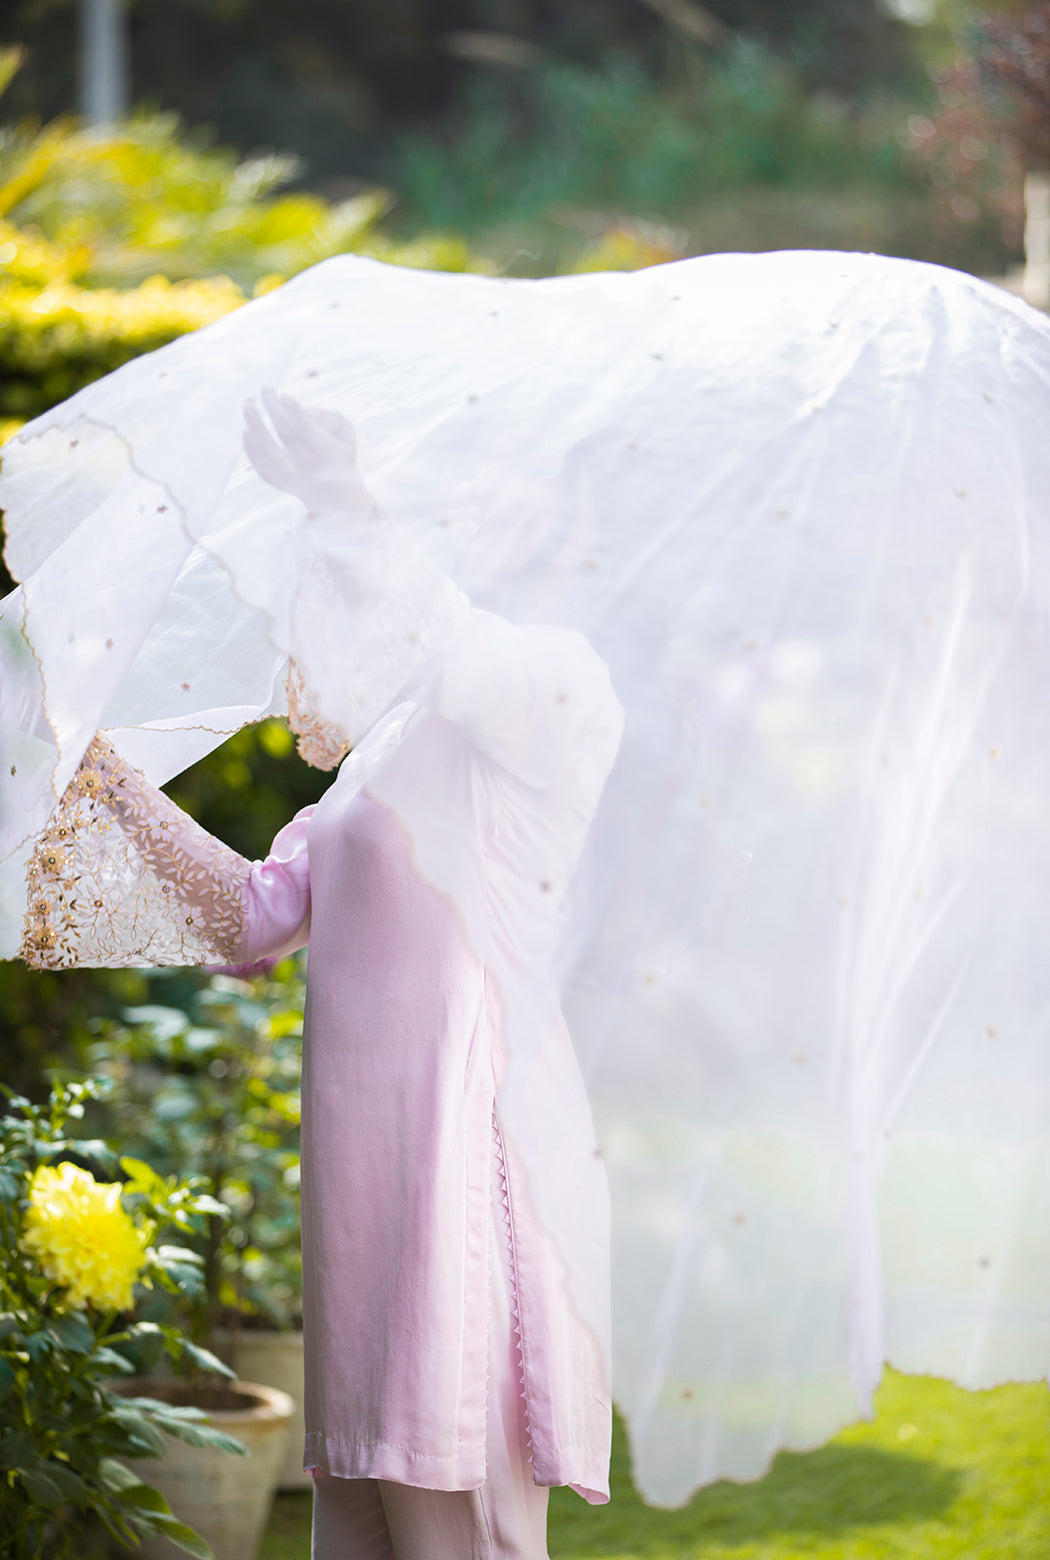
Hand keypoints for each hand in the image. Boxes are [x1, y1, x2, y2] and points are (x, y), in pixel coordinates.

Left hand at [243, 388, 379, 521]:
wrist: (339, 498)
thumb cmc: (341, 456)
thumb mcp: (347, 436)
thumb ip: (329, 418)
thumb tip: (304, 412)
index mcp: (331, 455)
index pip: (310, 432)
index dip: (296, 414)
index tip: (284, 395)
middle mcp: (312, 469)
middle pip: (287, 437)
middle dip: (274, 410)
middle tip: (265, 389)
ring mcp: (295, 480)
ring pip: (270, 453)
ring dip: (256, 426)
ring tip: (249, 404)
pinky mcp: (282, 486)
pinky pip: (262, 468)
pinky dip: (252, 450)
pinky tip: (246, 430)